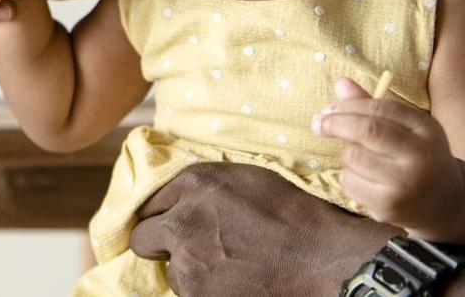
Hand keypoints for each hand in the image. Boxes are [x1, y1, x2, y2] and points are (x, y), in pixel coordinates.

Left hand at [128, 162, 397, 296]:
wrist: (322, 258)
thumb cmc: (291, 215)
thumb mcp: (244, 179)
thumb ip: (203, 186)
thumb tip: (179, 197)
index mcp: (194, 183)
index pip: (151, 201)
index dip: (164, 214)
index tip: (175, 224)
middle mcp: (182, 219)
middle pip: (143, 237)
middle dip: (160, 242)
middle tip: (188, 249)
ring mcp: (187, 260)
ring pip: (169, 270)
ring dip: (186, 270)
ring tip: (223, 268)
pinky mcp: (196, 292)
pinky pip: (186, 292)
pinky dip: (202, 290)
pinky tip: (230, 283)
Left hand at [313, 77, 463, 234]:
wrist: (443, 202)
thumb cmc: (415, 155)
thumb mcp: (404, 128)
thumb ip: (372, 105)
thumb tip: (340, 82)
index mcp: (426, 129)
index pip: (381, 107)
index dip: (349, 105)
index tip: (328, 109)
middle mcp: (421, 156)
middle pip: (367, 130)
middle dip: (336, 123)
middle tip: (318, 123)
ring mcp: (406, 184)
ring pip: (354, 157)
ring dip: (348, 155)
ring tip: (363, 161)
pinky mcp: (389, 206)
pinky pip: (350, 182)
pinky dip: (348, 178)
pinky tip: (366, 182)